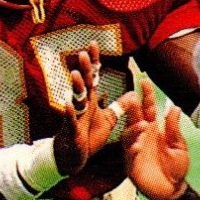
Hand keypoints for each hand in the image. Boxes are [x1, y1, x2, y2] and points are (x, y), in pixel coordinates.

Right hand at [53, 41, 119, 175]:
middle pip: (83, 84)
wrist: (74, 156)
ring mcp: (75, 117)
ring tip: (75, 74)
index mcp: (90, 101)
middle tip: (83, 54)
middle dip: (84, 69)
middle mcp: (81, 106)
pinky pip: (70, 120)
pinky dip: (69, 112)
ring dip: (75, 87)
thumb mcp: (107, 121)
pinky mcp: (72, 131)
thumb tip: (132, 94)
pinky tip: (67, 102)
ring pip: (75, 99)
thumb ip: (118, 107)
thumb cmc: (87, 137)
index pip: (92, 77)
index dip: (93, 61)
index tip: (93, 43)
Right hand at [117, 78, 189, 199]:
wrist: (173, 190)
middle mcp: (142, 137)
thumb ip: (174, 128)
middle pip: (134, 118)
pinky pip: (129, 154)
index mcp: (154, 130)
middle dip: (132, 107)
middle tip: (132, 97)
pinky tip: (139, 145)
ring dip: (134, 129)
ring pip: (129, 135)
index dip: (146, 96)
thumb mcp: (179, 145)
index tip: (144, 82)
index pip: (148, 109)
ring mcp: (135, 150)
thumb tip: (173, 108)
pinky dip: (133, 148)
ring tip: (143, 125)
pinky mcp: (132, 165)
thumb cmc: (176, 168)